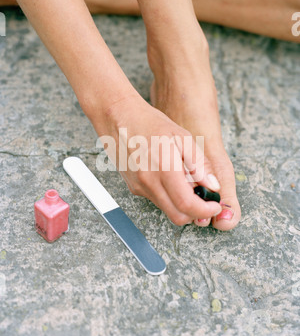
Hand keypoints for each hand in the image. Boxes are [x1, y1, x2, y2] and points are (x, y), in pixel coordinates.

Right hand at [93, 96, 221, 225]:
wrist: (119, 119)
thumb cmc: (150, 123)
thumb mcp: (182, 137)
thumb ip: (199, 164)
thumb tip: (212, 185)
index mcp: (164, 169)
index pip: (187, 205)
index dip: (205, 210)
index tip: (214, 206)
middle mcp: (149, 183)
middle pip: (177, 216)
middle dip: (195, 213)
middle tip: (205, 200)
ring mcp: (140, 187)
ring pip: (167, 209)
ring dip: (182, 204)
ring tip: (187, 183)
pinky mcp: (134, 187)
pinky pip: (156, 200)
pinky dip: (169, 196)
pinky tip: (171, 178)